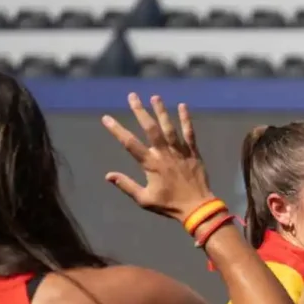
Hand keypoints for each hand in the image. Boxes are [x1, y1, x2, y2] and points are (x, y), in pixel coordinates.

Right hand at [102, 93, 212, 222]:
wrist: (197, 207)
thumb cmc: (169, 205)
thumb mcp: (144, 199)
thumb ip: (126, 185)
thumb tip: (108, 175)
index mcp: (151, 164)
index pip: (129, 143)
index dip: (117, 130)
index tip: (106, 118)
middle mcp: (164, 154)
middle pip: (150, 128)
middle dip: (140, 111)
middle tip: (132, 96)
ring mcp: (180, 151)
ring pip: (169, 127)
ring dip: (161, 111)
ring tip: (154, 96)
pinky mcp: (193, 152)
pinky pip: (189, 133)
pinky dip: (186, 119)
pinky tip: (182, 106)